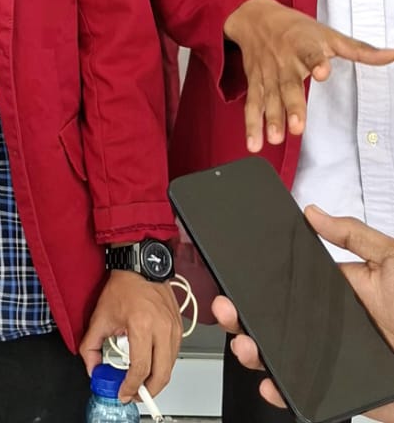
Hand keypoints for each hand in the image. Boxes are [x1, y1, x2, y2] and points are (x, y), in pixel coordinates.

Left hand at [80, 270, 181, 401]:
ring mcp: (173, 328)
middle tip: (135, 393)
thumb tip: (92, 368)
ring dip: (157, 379)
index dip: (131, 386)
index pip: (140, 368)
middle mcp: (161, 328)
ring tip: (141, 381)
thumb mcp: (100, 316)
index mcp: (141, 325)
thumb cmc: (123, 286)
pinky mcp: (179, 327)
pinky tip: (151, 364)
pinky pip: (174, 354)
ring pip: (170, 367)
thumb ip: (91, 346)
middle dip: (148, 391)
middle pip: (161, 374)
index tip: (124, 392)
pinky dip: (164, 364)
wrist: (140, 266)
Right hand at [212, 206, 393, 422]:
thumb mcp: (392, 260)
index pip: (286, 286)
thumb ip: (354, 235)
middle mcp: (327, 327)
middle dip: (241, 317)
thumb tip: (313, 212)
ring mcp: (330, 361)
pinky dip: (282, 391)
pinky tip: (272, 383)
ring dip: (254, 352)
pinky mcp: (339, 392)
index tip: (232, 278)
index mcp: (336, 293)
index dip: (255, 284)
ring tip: (247, 345)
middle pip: (272, 322)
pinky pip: (302, 393)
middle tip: (228, 309)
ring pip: (280, 357)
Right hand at [223, 0, 393, 150]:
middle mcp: (284, 61)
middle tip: (297, 126)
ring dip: (271, 119)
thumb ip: (359, 50)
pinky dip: (252, 124)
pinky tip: (254, 143)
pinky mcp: (256, 83)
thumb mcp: (328, 34)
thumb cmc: (295, 28)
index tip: (321, 72)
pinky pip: (253, 104)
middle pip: (288, 85)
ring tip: (276, 137)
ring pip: (269, 98)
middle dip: (292, 106)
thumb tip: (392, 55)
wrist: (254, 16)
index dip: (316, 62)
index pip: (311, 54)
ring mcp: (268, 74)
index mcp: (303, 46)